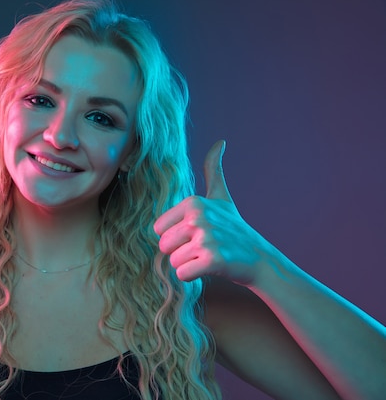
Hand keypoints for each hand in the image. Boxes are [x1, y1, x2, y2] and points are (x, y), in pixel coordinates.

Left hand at [154, 140, 275, 285]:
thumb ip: (214, 170)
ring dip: (188, 264)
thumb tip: (220, 142)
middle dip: (180, 252)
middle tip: (204, 248)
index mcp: (193, 202)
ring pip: (173, 261)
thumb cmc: (235, 229)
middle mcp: (198, 217)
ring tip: (208, 257)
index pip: (158, 229)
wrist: (260, 259)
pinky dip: (193, 276)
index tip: (197, 234)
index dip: (175, 236)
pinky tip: (211, 268)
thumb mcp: (222, 197)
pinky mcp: (212, 260)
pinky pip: (182, 274)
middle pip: (163, 246)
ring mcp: (206, 238)